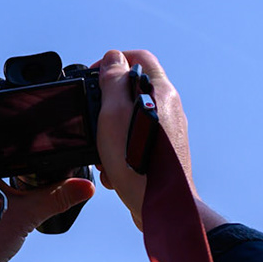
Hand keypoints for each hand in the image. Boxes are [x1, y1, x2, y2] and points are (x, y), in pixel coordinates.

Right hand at [93, 49, 201, 229]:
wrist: (159, 204)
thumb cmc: (137, 161)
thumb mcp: (114, 112)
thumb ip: (113, 81)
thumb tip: (113, 58)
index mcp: (160, 92)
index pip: (139, 58)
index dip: (112, 62)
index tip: (94, 78)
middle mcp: (168, 107)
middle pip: (131, 90)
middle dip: (106, 104)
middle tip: (94, 120)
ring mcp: (168, 130)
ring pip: (130, 118)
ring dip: (109, 132)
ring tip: (102, 151)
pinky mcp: (162, 151)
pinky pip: (134, 141)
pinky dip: (119, 150)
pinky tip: (111, 168)